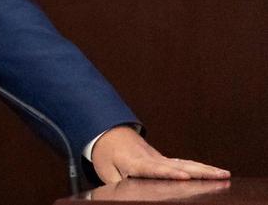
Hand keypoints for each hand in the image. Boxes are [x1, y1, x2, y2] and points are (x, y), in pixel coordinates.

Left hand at [91, 125, 229, 183]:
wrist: (108, 134)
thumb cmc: (106, 155)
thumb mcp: (106, 172)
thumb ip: (118, 185)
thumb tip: (124, 197)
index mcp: (136, 162)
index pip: (154, 169)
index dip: (169, 173)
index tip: (184, 176)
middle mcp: (152, 158)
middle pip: (179, 165)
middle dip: (200, 171)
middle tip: (220, 175)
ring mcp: (160, 158)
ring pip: (186, 163)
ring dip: (206, 169)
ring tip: (225, 174)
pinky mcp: (164, 159)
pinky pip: (184, 163)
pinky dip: (200, 168)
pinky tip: (215, 172)